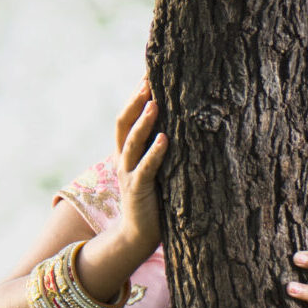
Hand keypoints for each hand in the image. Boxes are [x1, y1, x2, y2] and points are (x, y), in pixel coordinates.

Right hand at [112, 76, 166, 261]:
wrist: (137, 236)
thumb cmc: (154, 201)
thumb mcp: (156, 170)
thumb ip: (161, 149)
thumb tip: (183, 123)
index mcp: (128, 152)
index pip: (128, 117)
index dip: (135, 95)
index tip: (148, 71)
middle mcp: (124, 159)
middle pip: (124, 123)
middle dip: (134, 100)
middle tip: (147, 78)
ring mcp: (129, 174)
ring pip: (132, 142)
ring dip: (143, 121)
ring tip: (154, 102)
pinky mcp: (138, 191)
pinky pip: (146, 168)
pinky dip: (155, 153)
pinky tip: (165, 138)